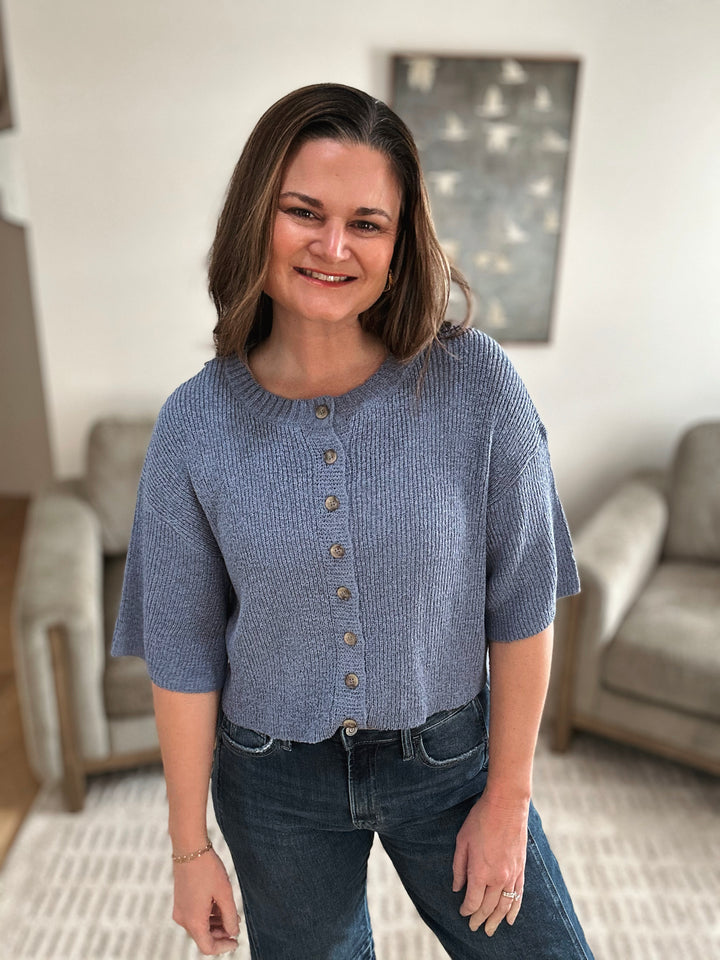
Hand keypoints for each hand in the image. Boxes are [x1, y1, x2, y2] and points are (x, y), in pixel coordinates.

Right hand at [172, 849, 239, 954]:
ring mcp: (180, 909)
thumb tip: (233, 932)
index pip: (208, 947)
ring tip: (230, 914)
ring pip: (198, 926)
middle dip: (220, 934)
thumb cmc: (207, 868)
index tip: (235, 941)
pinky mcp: (180, 901)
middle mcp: (183, 919)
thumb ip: (230, 916)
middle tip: (235, 926)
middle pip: (203, 937)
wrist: (189, 848)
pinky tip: (219, 906)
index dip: (223, 947)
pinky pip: (194, 915)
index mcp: (194, 921)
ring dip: (214, 924)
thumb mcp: (224, 893)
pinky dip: (207, 915)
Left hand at [452, 791, 527, 936]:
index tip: (462, 913)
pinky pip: (519, 896)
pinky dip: (514, 910)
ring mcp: (512, 875)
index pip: (472, 901)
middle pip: (488, 907)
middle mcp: (497, 878)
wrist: (507, 805)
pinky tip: (510, 919)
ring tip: (491, 930)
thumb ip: (459, 867)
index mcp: (480, 872)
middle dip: (480, 919)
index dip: (466, 910)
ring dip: (496, 920)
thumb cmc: (480, 820)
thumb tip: (456, 888)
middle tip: (474, 927)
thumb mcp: (462, 841)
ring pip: (504, 906)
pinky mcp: (521, 869)